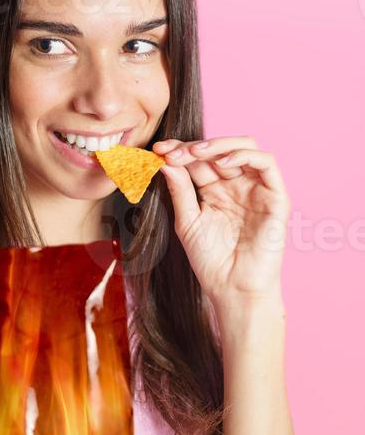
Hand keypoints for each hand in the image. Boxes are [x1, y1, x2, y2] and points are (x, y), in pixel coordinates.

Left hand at [152, 135, 290, 308]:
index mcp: (215, 190)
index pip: (199, 160)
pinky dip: (246, 156)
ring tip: (195, 153)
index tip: (158, 149)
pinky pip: (267, 164)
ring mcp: (257, 189)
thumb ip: (180, 190)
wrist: (232, 288)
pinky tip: (223, 162)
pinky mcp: (276, 197)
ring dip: (219, 145)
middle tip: (172, 152)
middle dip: (194, 147)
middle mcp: (237, 185)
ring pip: (245, 148)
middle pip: (219, 150)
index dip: (180, 150)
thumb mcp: (187, 221)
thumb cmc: (211, 260)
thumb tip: (165, 159)